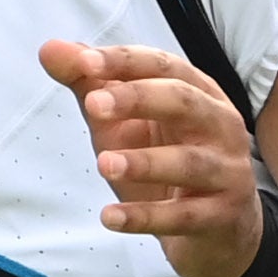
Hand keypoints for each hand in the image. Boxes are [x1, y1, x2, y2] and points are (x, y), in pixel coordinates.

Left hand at [39, 41, 262, 276]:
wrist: (215, 227)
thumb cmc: (165, 160)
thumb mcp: (125, 122)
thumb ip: (91, 86)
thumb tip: (50, 50)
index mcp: (198, 92)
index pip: (163, 66)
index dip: (124, 62)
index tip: (84, 63)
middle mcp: (219, 124)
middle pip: (183, 101)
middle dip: (138, 99)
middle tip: (93, 105)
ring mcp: (227, 171)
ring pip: (188, 162)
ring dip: (143, 162)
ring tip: (104, 164)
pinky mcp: (223, 215)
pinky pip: (183, 216)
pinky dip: (145, 217)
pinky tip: (110, 217)